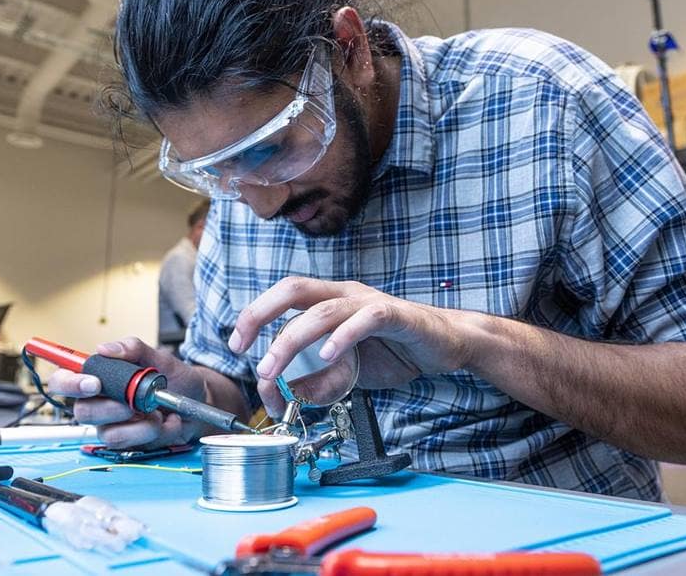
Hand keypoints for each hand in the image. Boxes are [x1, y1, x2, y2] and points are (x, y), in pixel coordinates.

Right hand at [47, 337, 206, 449]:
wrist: (198, 403)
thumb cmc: (176, 379)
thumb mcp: (160, 358)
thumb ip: (134, 349)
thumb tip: (106, 348)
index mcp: (100, 377)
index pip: (64, 380)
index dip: (69, 383)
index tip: (92, 383)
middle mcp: (100, 402)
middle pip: (82, 411)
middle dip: (111, 407)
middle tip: (134, 402)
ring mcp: (112, 425)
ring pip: (108, 432)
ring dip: (139, 422)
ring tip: (156, 411)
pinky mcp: (126, 442)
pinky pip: (130, 443)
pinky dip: (154, 431)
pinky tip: (165, 421)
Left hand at [228, 277, 473, 415]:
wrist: (448, 344)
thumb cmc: (397, 350)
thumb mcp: (349, 372)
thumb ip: (321, 381)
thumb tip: (289, 396)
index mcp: (331, 300)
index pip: (284, 296)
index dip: (255, 314)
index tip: (237, 343)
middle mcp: (346, 294)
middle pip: (294, 289)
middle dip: (261, 314)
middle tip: (243, 348)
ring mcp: (371, 302)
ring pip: (323, 309)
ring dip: (292, 339)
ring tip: (275, 366)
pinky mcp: (398, 315)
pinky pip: (367, 318)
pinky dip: (344, 335)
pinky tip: (329, 353)